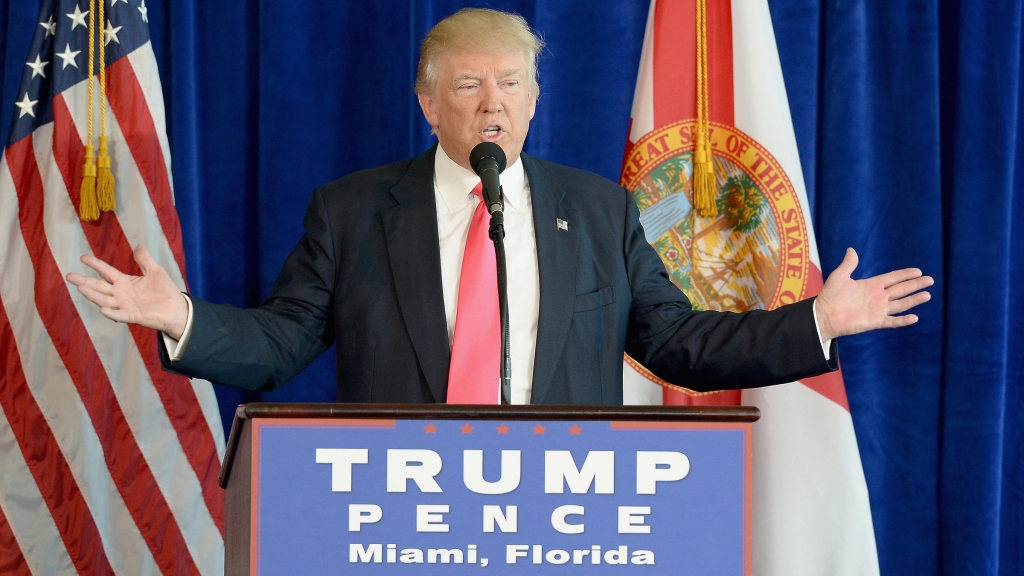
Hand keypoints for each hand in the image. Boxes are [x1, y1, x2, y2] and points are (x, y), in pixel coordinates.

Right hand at [66, 245, 188, 339]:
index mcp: (125, 282)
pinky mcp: (133, 316)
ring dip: (93, 295)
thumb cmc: (166, 291)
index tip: (83, 257)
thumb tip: (138, 246)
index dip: (95, 265)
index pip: (106, 272)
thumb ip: (145, 260)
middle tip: (70, 276)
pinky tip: (103, 310)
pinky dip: (112, 313)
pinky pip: (120, 315)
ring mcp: (125, 306)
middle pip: (99, 287)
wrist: (177, 309)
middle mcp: (121, 294)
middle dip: (85, 281)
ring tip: (81, 287)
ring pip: (105, 300)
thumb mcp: (156, 272)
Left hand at [815, 248, 932, 340]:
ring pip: (900, 304)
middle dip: (915, 285)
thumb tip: (851, 249)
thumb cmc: (829, 296)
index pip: (893, 278)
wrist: (824, 315)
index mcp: (871, 285)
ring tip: (927, 295)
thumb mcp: (839, 276)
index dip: (905, 275)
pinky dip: (903, 320)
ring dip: (914, 300)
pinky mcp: (875, 321)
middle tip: (930, 280)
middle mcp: (877, 297)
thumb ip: (849, 264)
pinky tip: (915, 317)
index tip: (918, 271)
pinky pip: (892, 321)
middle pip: (901, 289)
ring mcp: (877, 310)